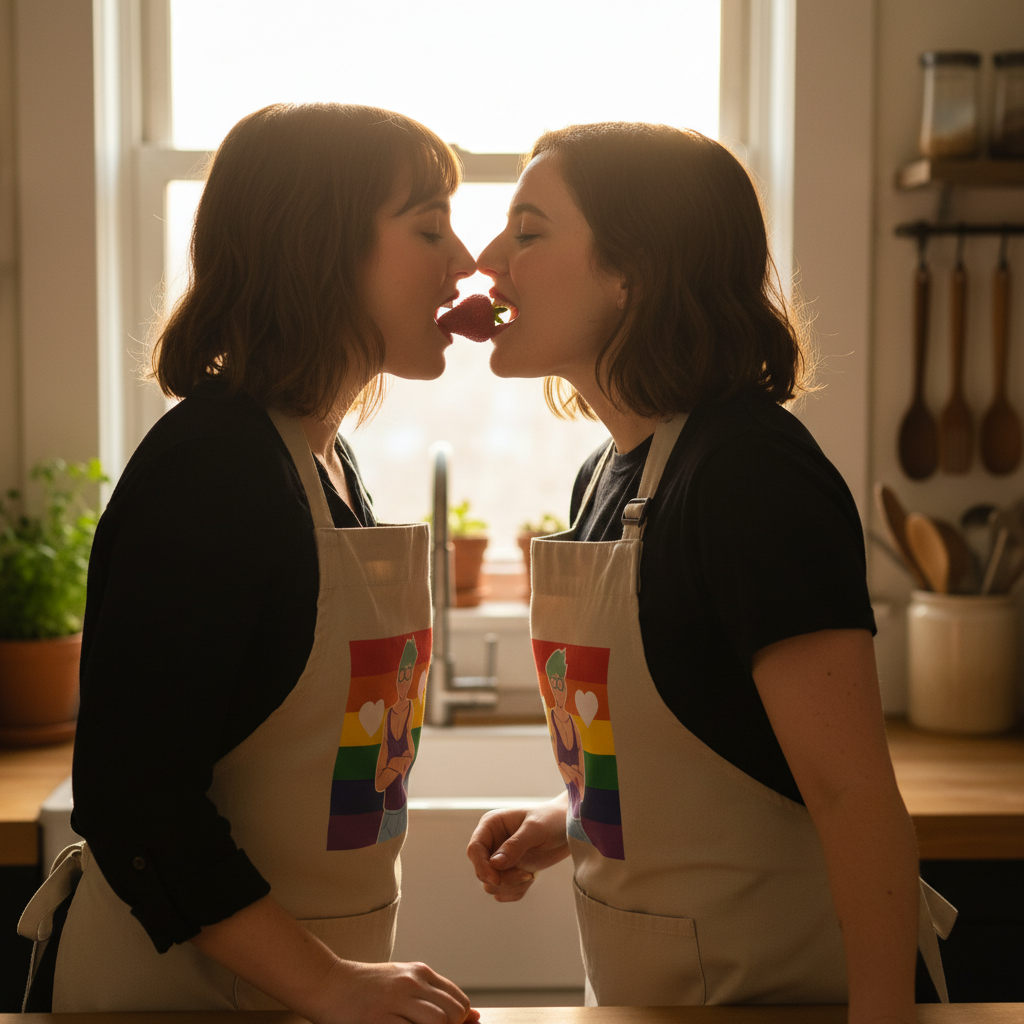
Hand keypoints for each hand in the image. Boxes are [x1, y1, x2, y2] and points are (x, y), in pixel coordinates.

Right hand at [311, 958, 478, 1023]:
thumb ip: (435, 995)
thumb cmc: (368, 987)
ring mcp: (394, 1002)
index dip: (460, 1023)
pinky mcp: (377, 1020)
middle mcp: (410, 983)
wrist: (328, 982)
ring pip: (437, 1023)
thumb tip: (475, 1017)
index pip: (459, 1002)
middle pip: (452, 1014)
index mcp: (420, 973)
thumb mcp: (404, 981)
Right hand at [466, 796, 569, 902]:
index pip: (474, 850)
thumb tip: (494, 864)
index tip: (497, 879)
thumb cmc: (552, 820)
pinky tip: (531, 878)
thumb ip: (514, 845)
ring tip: (531, 875)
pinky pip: (504, 890)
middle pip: (482, 871)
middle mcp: (492, 842)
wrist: (570, 828)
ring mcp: (501, 858)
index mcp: (491, 825)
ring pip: (491, 884)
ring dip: (511, 885)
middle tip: (527, 875)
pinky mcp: (511, 871)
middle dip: (503, 879)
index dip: (482, 867)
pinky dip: (517, 890)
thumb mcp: (535, 829)